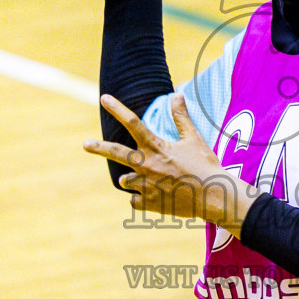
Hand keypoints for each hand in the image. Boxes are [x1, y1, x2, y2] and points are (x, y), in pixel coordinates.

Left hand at [84, 93, 257, 234]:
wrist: (212, 195)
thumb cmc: (204, 165)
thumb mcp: (194, 138)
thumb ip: (181, 117)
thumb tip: (177, 95)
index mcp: (156, 147)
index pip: (133, 123)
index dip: (117, 109)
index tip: (103, 98)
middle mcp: (146, 165)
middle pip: (116, 152)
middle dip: (98, 147)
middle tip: (85, 144)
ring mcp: (146, 185)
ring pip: (126, 181)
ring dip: (132, 179)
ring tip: (144, 180)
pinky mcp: (149, 203)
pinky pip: (135, 201)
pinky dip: (141, 199)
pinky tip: (154, 197)